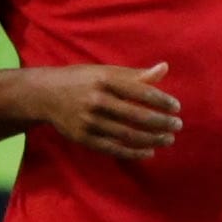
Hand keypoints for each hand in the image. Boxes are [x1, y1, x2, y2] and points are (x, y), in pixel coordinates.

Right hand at [30, 61, 179, 158]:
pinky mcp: (83, 138)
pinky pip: (113, 148)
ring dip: (152, 139)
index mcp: (104, 80)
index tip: (176, 108)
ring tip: (168, 139)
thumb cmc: (82, 80)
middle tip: (177, 125)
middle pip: (136, 116)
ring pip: (127, 134)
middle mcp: (96, 101)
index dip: (162, 101)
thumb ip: (135, 74)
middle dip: (161, 123)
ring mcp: (89, 121)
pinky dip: (133, 152)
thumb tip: (165, 68)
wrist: (44, 95)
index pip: (141, 92)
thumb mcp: (105, 72)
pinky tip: (149, 152)